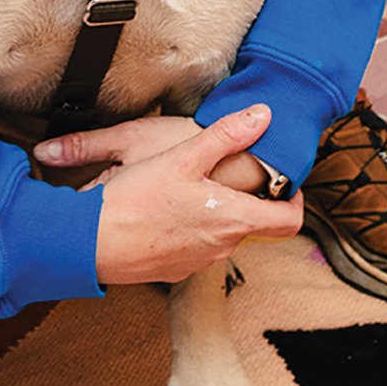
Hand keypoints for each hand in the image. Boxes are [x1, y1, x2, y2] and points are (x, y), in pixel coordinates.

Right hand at [71, 105, 303, 284]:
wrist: (90, 242)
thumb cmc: (135, 200)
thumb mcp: (183, 156)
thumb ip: (226, 135)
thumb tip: (263, 116)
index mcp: (233, 218)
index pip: (289, 220)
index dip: (296, 199)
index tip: (288, 183)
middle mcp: (222, 247)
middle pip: (253, 223)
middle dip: (248, 198)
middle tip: (234, 172)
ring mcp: (198, 261)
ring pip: (221, 234)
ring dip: (216, 211)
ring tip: (192, 185)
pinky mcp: (173, 269)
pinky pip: (194, 246)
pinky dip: (190, 227)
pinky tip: (165, 208)